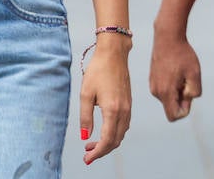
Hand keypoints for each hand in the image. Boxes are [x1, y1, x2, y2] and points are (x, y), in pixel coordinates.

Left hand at [80, 39, 131, 163]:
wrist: (114, 53)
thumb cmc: (98, 70)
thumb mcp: (86, 94)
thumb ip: (85, 117)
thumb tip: (85, 137)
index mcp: (113, 110)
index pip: (108, 140)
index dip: (97, 153)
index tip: (87, 159)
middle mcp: (124, 111)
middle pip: (116, 140)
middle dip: (102, 150)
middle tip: (87, 154)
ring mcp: (128, 107)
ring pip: (121, 134)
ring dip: (108, 142)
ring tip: (91, 144)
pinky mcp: (128, 103)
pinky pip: (124, 125)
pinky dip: (115, 133)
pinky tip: (104, 131)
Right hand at [148, 30, 201, 120]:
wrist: (167, 37)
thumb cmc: (183, 54)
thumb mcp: (194, 73)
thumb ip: (194, 91)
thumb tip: (188, 99)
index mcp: (165, 92)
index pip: (173, 116)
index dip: (185, 110)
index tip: (189, 93)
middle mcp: (156, 92)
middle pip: (171, 106)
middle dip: (182, 98)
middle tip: (187, 79)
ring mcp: (153, 85)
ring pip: (168, 97)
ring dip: (177, 90)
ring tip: (181, 73)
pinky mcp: (152, 79)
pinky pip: (164, 89)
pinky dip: (172, 85)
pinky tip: (176, 70)